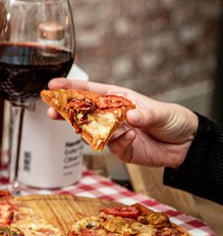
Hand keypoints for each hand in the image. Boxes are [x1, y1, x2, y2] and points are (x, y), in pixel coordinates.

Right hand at [47, 78, 198, 167]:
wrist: (185, 146)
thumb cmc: (172, 120)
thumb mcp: (161, 113)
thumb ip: (145, 115)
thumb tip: (130, 117)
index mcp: (118, 98)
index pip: (90, 91)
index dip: (70, 88)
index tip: (53, 86)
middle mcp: (111, 115)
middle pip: (82, 112)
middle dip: (65, 112)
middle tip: (51, 113)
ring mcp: (113, 133)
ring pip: (91, 132)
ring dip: (88, 132)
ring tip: (89, 130)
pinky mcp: (119, 149)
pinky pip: (111, 147)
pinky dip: (119, 144)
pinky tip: (131, 139)